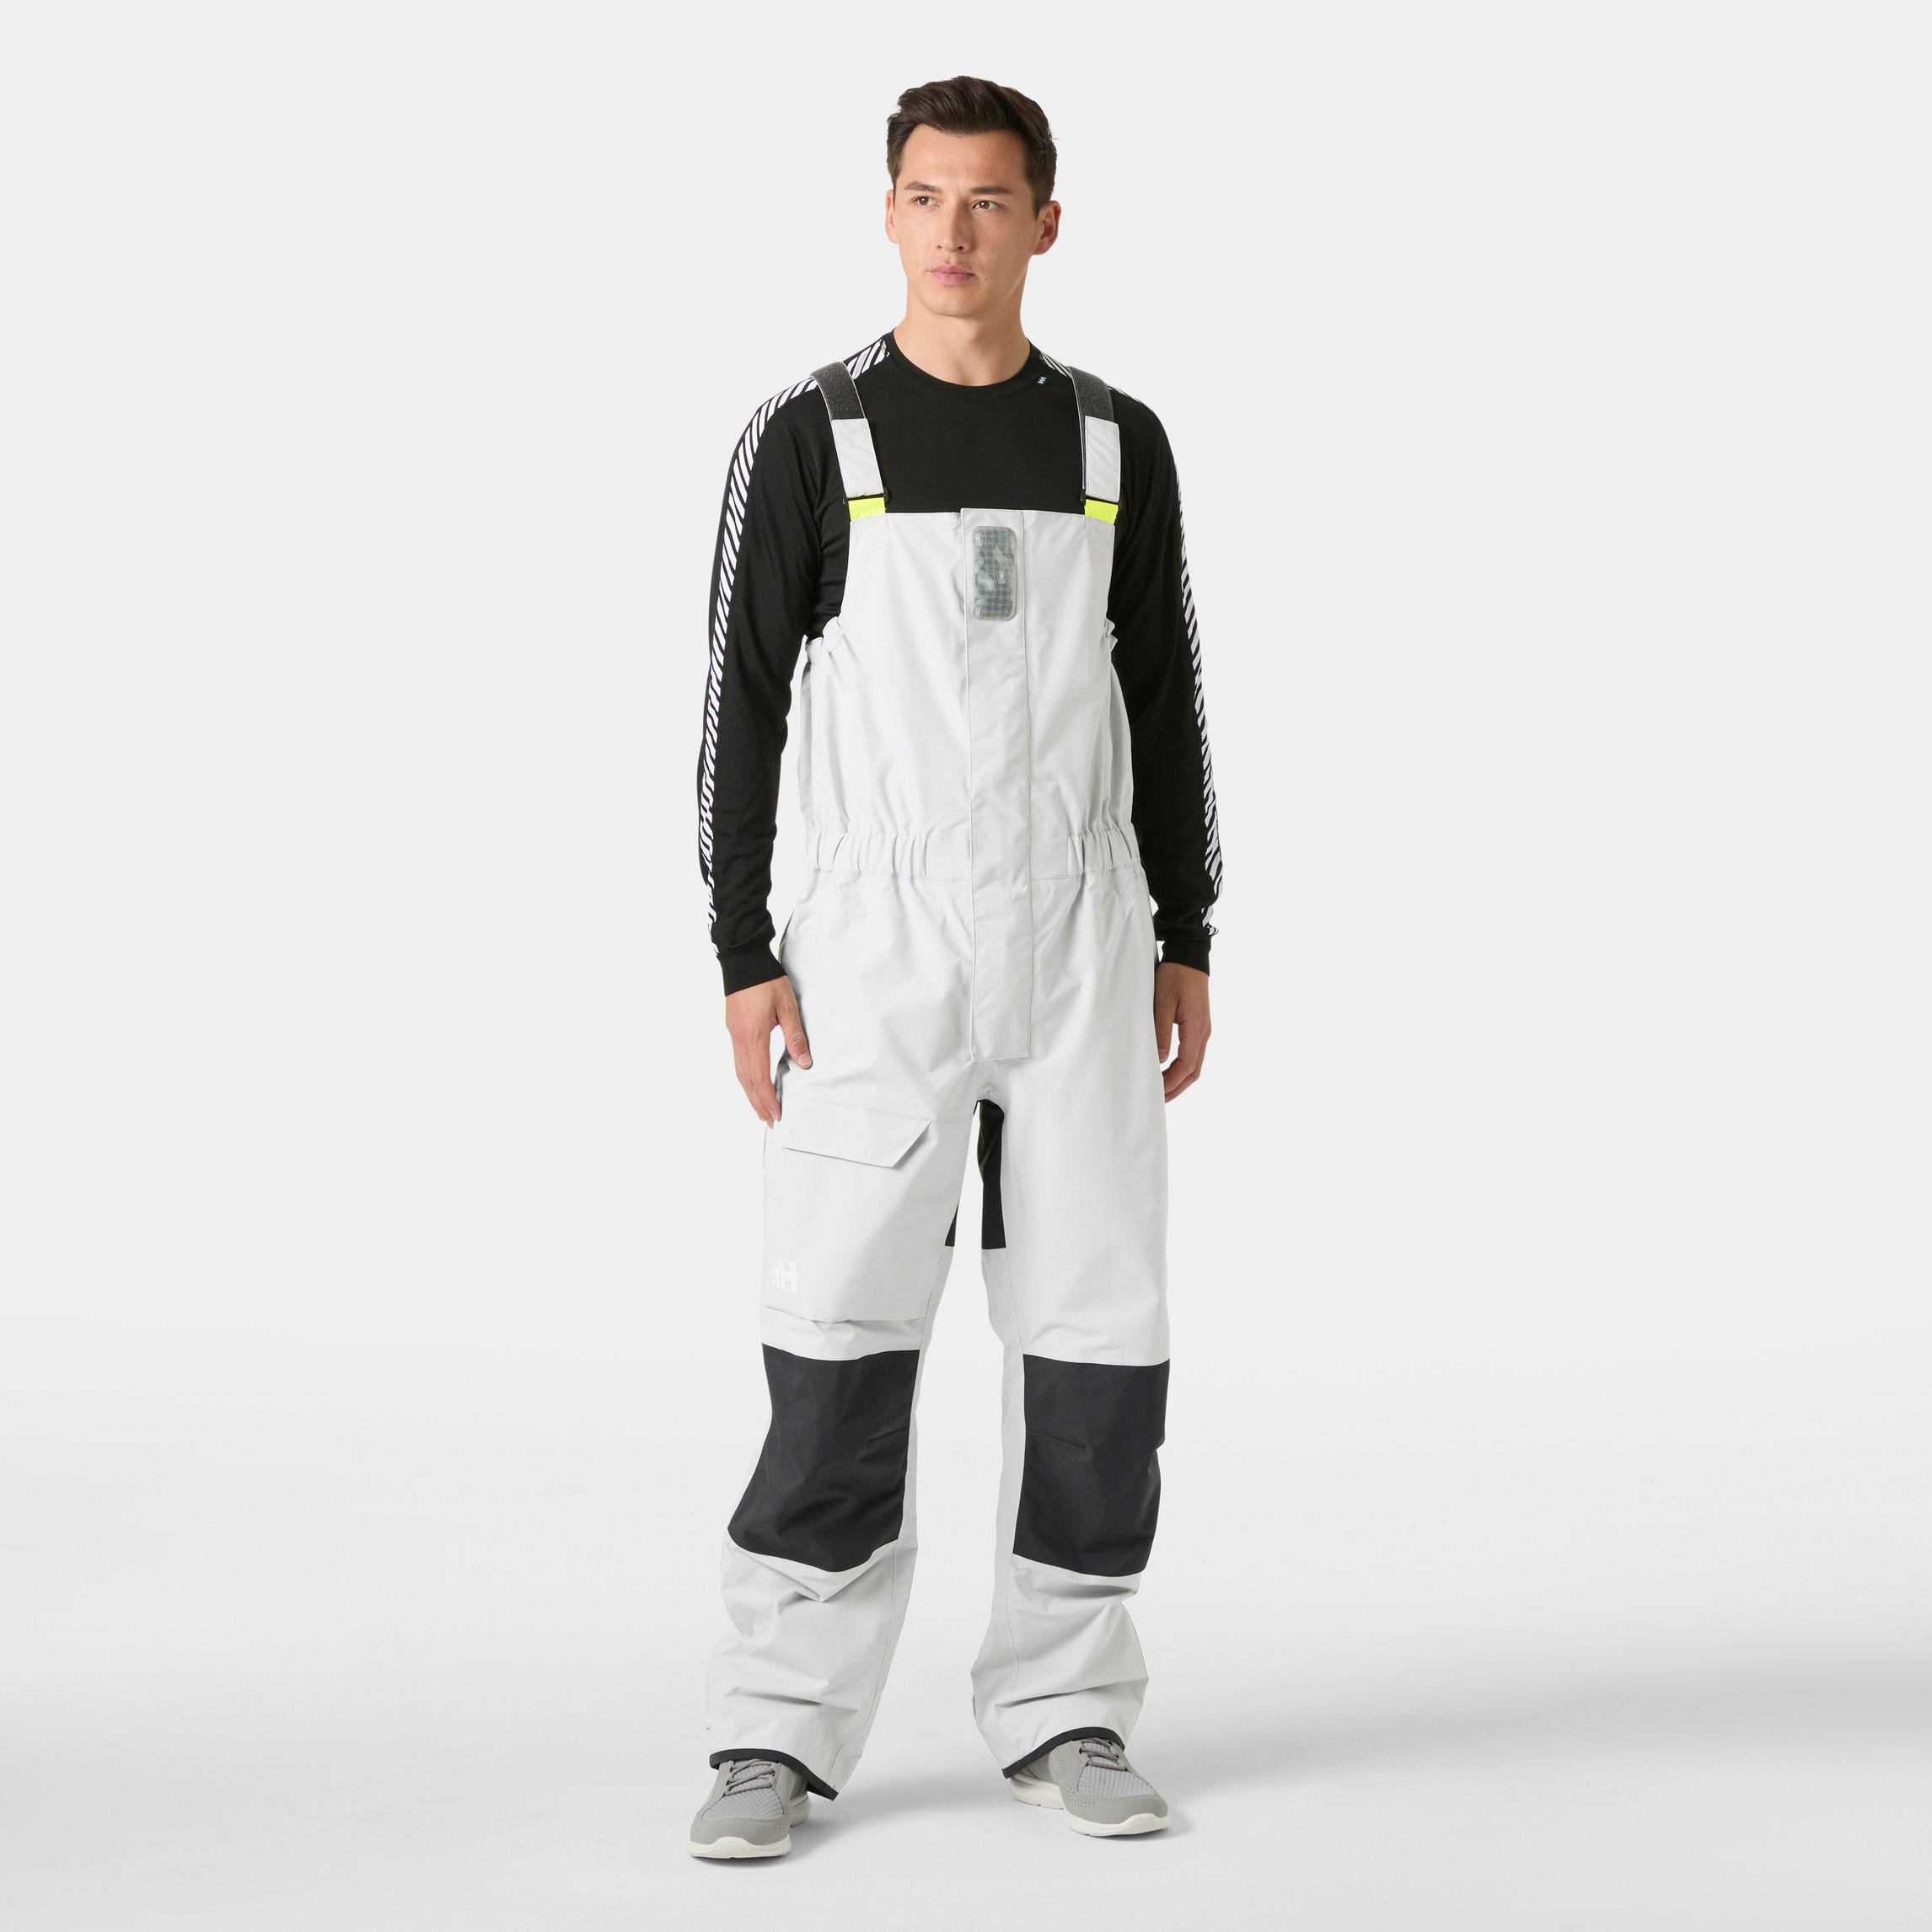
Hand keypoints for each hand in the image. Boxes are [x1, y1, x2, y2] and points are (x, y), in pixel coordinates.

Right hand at [726, 975, 810, 1125]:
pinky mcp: (733, 1029)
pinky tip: (754, 1083)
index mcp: (753, 1035)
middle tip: (769, 1121)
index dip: (767, 1098)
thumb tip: (804, 1063)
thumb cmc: (767, 980)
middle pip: (746, 1080)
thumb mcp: (788, 1005)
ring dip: (750, 1093)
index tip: (775, 1114)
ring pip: (739, 1072)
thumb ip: (795, 1035)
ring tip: (761, 1108)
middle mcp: (739, 1039)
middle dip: (757, 1103)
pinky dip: (746, 1078)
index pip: (759, 1076)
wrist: (743, 960)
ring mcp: (733, 1035)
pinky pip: (738, 1061)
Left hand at [1154, 961, 1210, 1101]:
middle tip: (1158, 1100)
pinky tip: (1168, 1071)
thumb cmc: (1174, 977)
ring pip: (1194, 1065)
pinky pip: (1193, 1054)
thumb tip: (1159, 1059)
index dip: (1171, 1082)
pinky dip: (1181, 1068)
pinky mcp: (1199, 1026)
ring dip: (1179, 1080)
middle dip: (1176, 1088)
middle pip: (1193, 1071)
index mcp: (1196, 1029)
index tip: (1156, 1092)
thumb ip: (1161, 1031)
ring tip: (1161, 1090)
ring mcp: (1203, 1030)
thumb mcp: (1163, 1002)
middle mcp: (1204, 1033)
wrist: (1189, 958)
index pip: (1186, 1066)